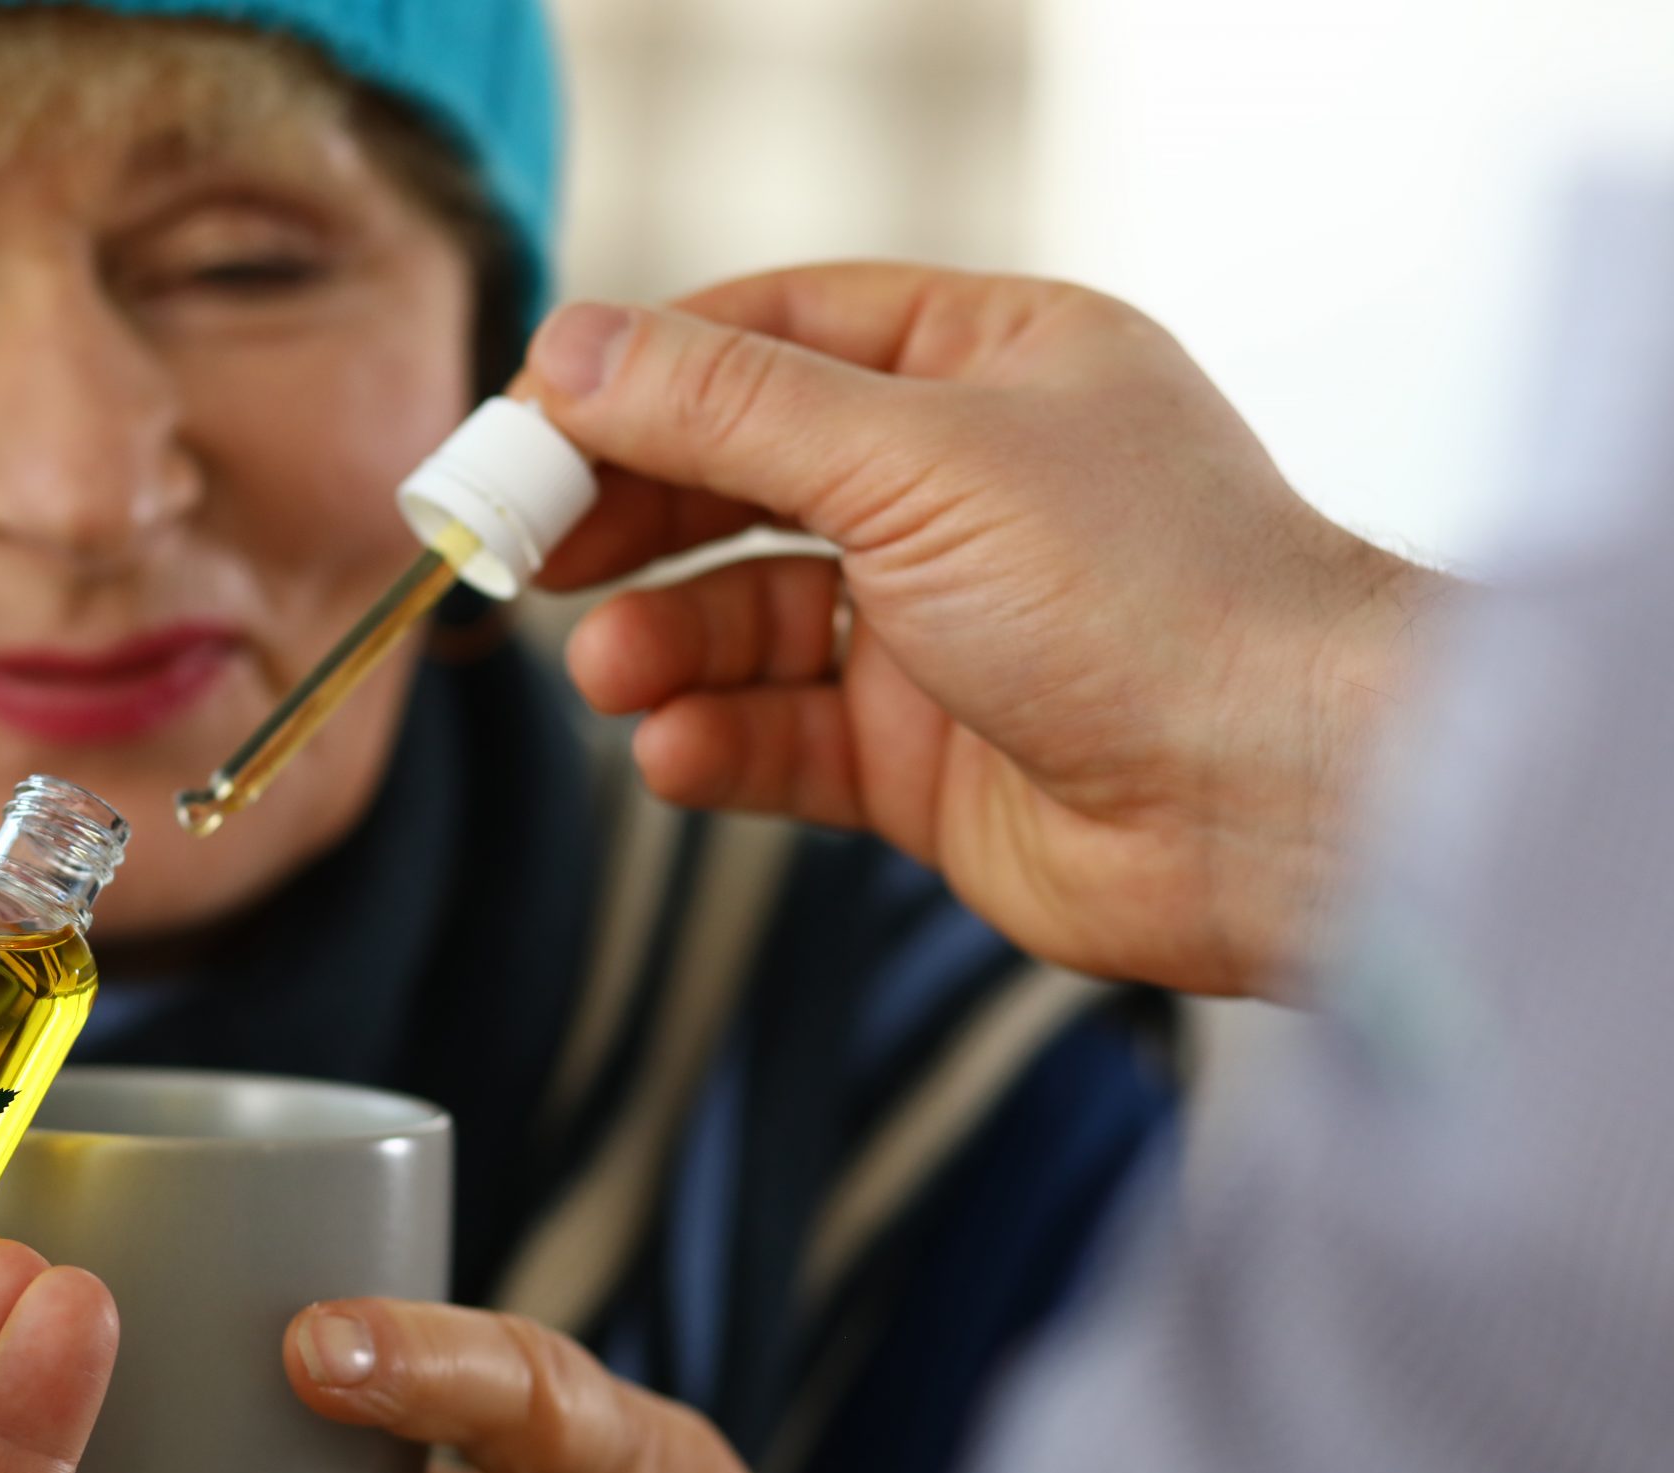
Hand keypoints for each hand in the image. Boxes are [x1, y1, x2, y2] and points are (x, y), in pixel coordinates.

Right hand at [520, 263, 1443, 996]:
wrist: (1280, 807)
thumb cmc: (1152, 597)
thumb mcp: (915, 458)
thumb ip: (729, 409)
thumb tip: (574, 345)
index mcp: (987, 366)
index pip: (772, 335)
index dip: (640, 374)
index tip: (526, 420)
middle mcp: (961, 489)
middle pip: (740, 479)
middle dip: (629, 517)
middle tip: (522, 553)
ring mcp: (940, 628)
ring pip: (748, 619)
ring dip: (663, 643)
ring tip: (610, 674)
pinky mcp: (923, 757)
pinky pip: (782, 735)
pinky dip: (718, 743)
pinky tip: (676, 754)